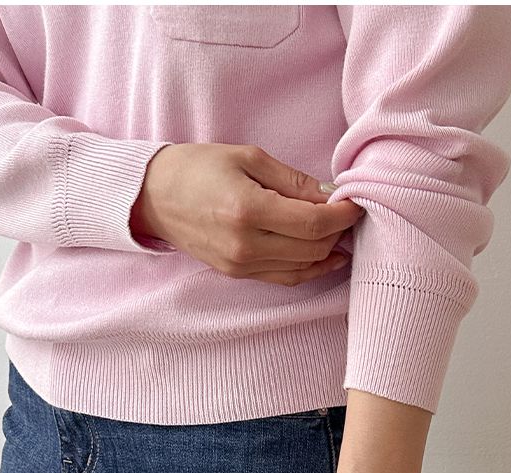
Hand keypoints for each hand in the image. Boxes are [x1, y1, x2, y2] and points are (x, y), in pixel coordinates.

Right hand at [130, 142, 363, 284]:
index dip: (343, 215)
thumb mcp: (248, 157)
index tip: (356, 202)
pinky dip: (308, 268)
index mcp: (248, 210)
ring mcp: (241, 265)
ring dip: (327, 251)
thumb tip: (330, 196)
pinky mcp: (238, 274)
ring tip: (339, 232)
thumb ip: (292, 181)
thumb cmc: (198, 168)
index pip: (313, 223)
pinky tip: (324, 255)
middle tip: (347, 211)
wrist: (154, 198)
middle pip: (312, 248)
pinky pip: (285, 277)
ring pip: (303, 268)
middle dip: (337, 231)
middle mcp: (245, 245)